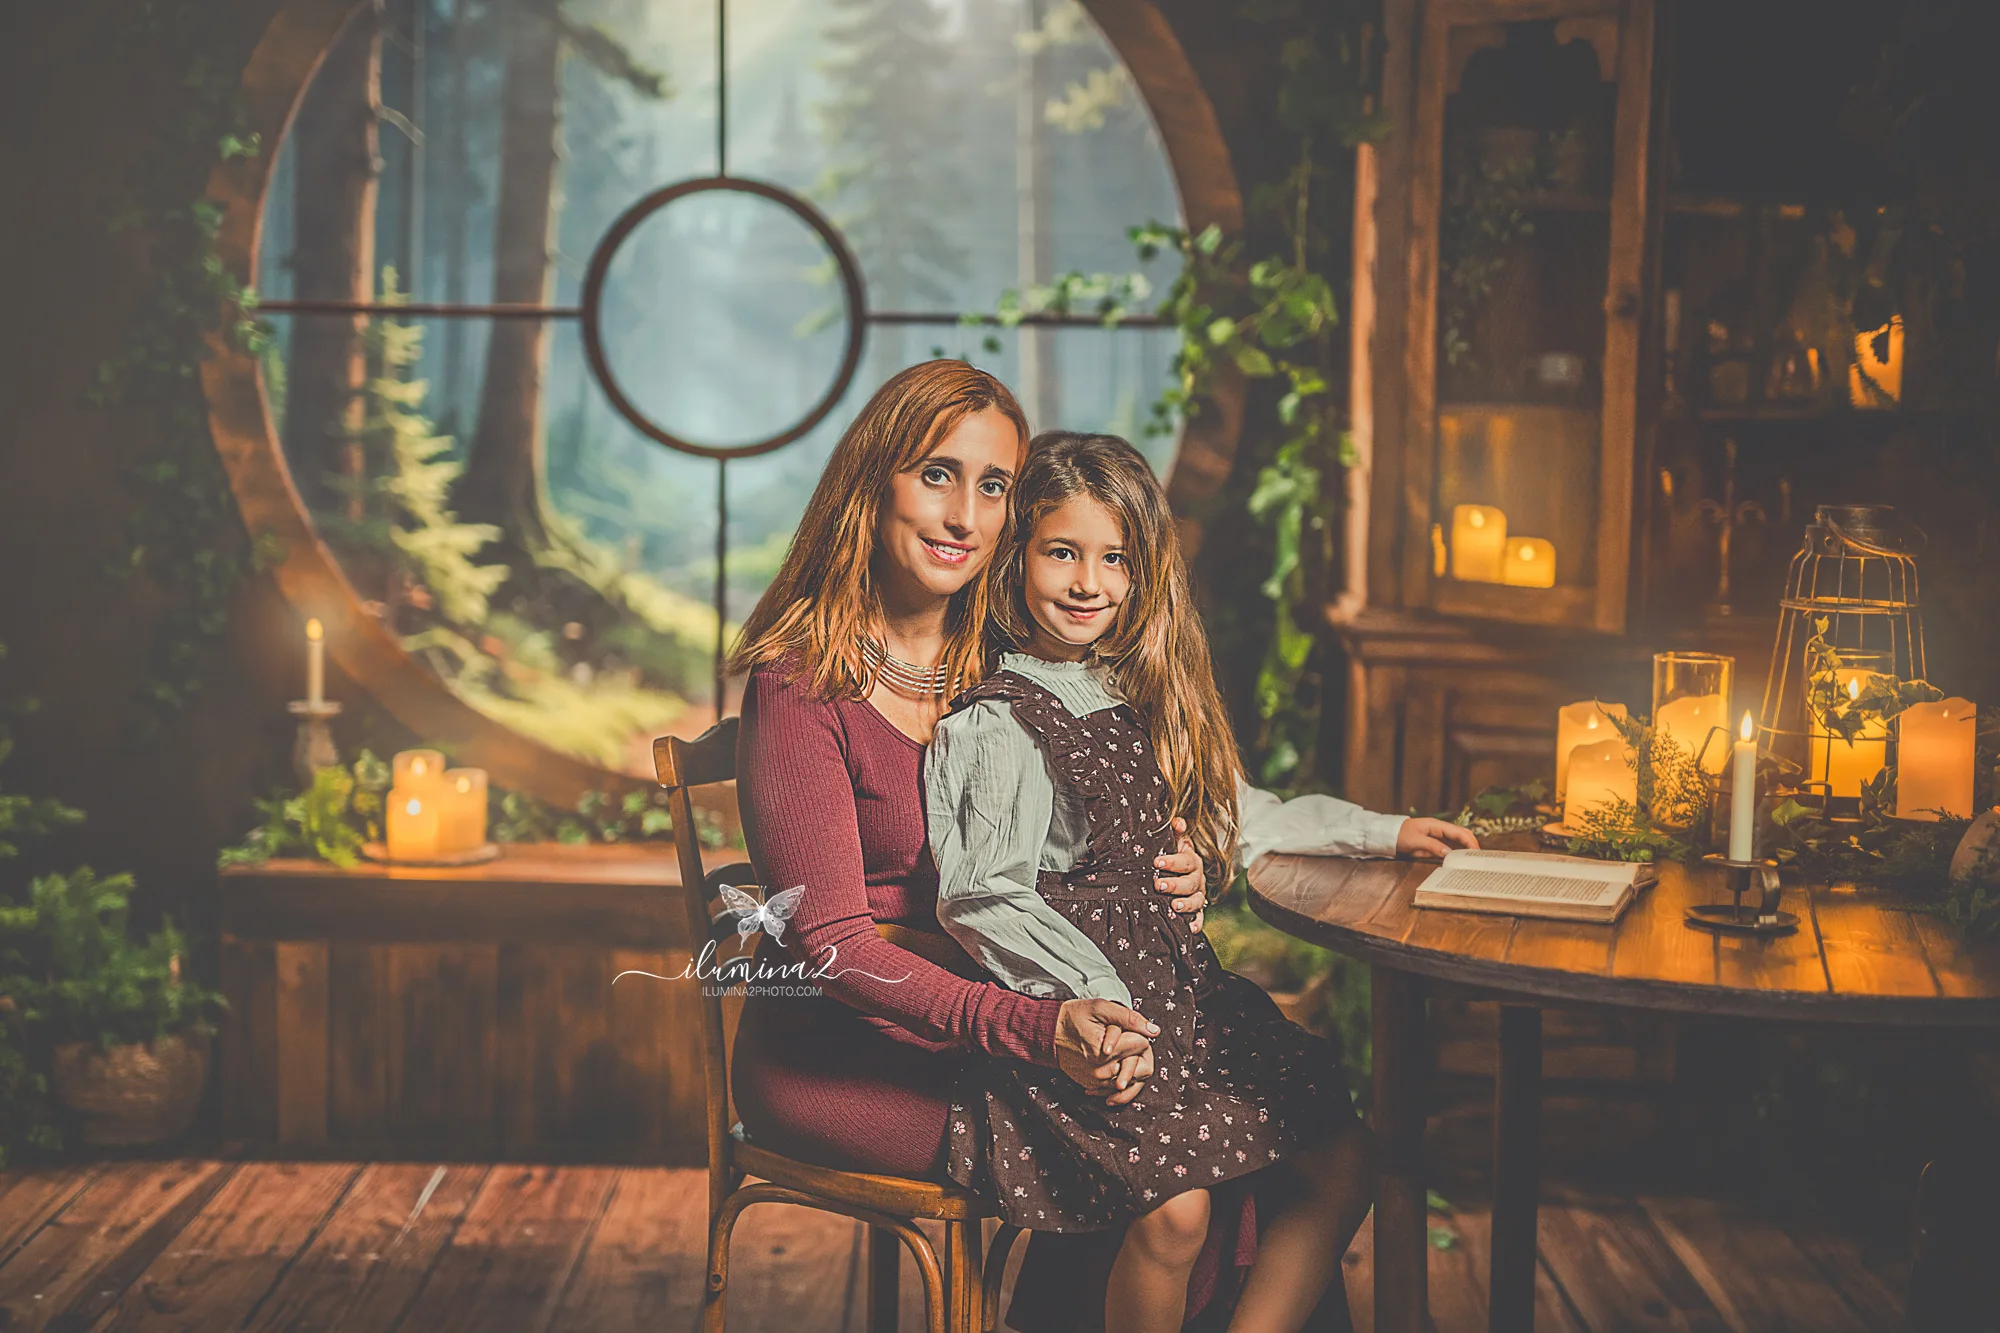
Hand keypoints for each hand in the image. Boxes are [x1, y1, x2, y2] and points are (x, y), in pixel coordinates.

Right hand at [1056, 998, 1158, 1098]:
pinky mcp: (1092, 1085)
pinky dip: (1120, 1075)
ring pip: (1131, 1078)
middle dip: (1136, 1050)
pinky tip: (1113, 1062)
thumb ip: (1129, 1018)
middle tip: (1125, 1039)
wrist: (1049, 1033)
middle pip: (1139, 1065)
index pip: (1141, 1045)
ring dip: (1129, 1063)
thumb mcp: (1100, 1008)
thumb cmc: (1074, 1017)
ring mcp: (1096, 1080)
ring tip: (1118, 1049)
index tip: (1127, 1028)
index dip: (1138, 1034)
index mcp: (1105, 1050)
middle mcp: (1102, 1070)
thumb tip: (1154, 1031)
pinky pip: (1116, 1087)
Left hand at [1153, 817, 1207, 932]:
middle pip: (1191, 882)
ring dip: (1186, 904)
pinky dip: (1196, 923)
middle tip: (1158, 885)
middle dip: (1175, 884)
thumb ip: (1174, 831)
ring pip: (1197, 900)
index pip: (1186, 860)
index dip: (1172, 861)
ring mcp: (1198, 894)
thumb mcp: (1172, 842)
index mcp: (1192, 860)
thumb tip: (1177, 821)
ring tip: (1174, 906)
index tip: (1157, 861)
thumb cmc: (1170, 856)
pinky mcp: (1197, 910)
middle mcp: (1198, 878)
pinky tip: (1189, 929)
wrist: (1177, 872)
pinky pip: (1200, 918)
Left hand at [1396, 816, 1479, 859]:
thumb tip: (1449, 853)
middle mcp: (1440, 830)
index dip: (1469, 841)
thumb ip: (1432, 846)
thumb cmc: (1400, 835)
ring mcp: (1438, 836)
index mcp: (1437, 825)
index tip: (1476, 851)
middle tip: (1479, 857)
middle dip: (1472, 844)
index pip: (1458, 832)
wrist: (1389, 835)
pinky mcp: (1435, 844)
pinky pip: (1450, 847)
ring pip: (1457, 842)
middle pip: (1461, 834)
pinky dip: (1457, 853)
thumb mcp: (1415, 841)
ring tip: (1474, 859)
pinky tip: (1462, 860)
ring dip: (1466, 849)